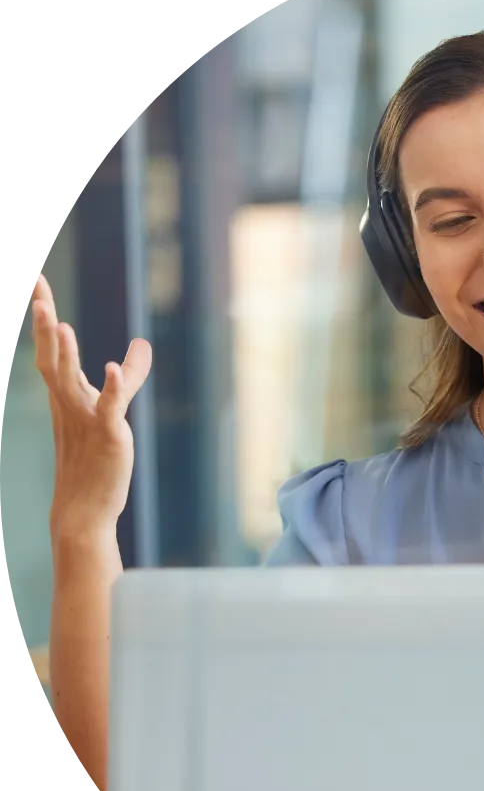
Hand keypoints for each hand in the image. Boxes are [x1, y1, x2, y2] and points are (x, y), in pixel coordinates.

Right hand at [31, 273, 152, 538]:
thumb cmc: (94, 458)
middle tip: (37, 285)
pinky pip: (109, 408)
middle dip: (45, 322)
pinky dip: (112, 388)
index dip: (44, 317)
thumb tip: (140, 343)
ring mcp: (84, 419)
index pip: (49, 350)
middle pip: (52, 356)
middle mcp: (68, 403)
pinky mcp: (107, 434)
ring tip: (61, 322)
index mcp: (64, 396)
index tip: (37, 281)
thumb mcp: (108, 408)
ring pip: (70, 380)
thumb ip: (127, 375)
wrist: (83, 509)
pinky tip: (110, 369)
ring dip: (65, 352)